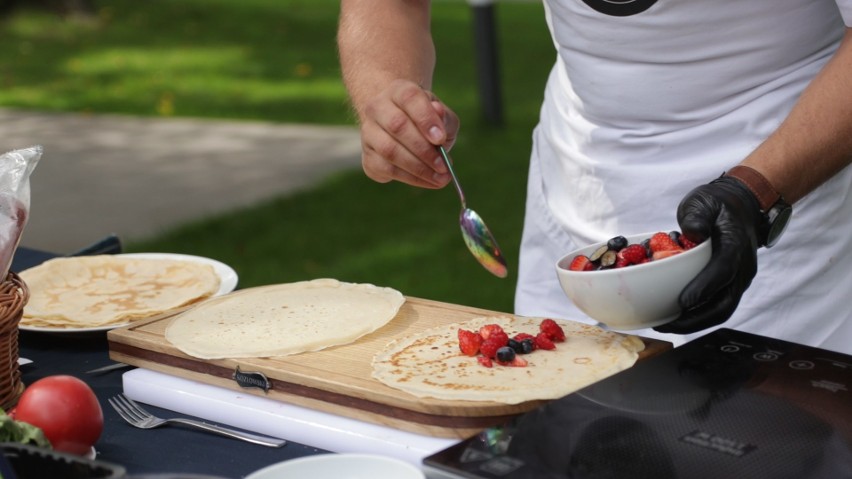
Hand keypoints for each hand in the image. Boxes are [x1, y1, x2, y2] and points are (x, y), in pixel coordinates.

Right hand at [357, 79, 459, 188]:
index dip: (425, 118)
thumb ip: (445, 118)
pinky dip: (409, 178)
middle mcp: (378, 107)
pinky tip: (427, 180)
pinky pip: (385, 169)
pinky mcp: (367, 156)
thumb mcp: (441, 116)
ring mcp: (368, 132)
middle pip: (397, 125)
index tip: (441, 139)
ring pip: (389, 150)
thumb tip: (439, 114)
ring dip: (417, 167)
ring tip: (440, 178)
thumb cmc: (426, 122)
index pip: (409, 98)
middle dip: (423, 149)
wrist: (401, 129)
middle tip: (443, 166)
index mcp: (398, 91)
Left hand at [654, 176, 763, 333]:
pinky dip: (697, 316)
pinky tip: (674, 318)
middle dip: (695, 319)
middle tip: (666, 324)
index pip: (722, 272)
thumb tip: (692, 232)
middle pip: (724, 303)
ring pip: (721, 310)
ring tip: (665, 325)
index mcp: (735, 245)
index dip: (703, 289)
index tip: (682, 302)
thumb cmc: (718, 205)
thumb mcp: (704, 201)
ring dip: (694, 323)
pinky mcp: (731, 285)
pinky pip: (716, 306)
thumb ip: (697, 216)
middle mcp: (741, 267)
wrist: (740, 207)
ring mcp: (738, 279)